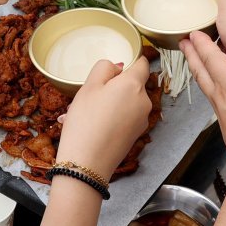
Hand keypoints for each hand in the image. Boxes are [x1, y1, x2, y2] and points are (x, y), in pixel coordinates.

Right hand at [55, 57, 152, 180]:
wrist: (87, 164)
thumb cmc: (86, 121)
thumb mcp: (89, 86)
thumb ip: (105, 67)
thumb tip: (118, 67)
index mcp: (134, 85)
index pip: (142, 64)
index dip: (130, 61)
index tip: (114, 67)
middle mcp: (144, 102)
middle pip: (131, 85)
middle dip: (112, 87)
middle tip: (88, 95)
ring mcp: (141, 121)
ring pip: (125, 103)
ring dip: (107, 103)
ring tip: (81, 113)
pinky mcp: (135, 136)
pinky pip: (123, 118)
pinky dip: (110, 118)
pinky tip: (88, 126)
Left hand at [182, 33, 225, 182]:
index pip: (212, 58)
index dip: (203, 44)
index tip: (194, 32)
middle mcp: (224, 99)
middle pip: (202, 72)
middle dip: (193, 55)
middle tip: (184, 43)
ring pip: (208, 86)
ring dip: (201, 70)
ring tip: (199, 62)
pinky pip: (218, 99)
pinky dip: (215, 87)